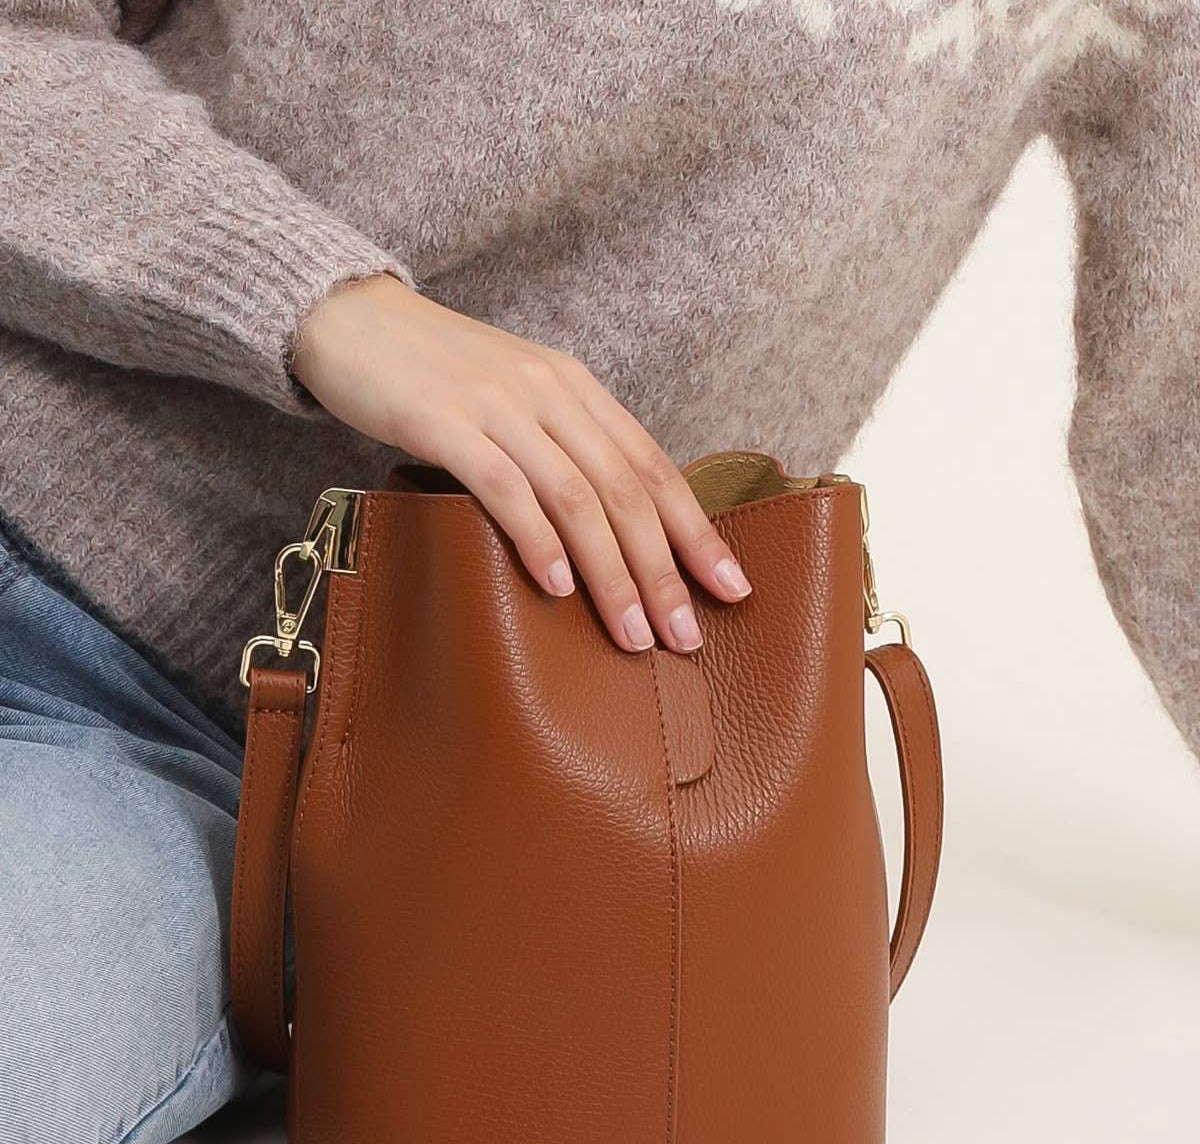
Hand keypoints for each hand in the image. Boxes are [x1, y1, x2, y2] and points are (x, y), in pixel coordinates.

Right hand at [290, 273, 752, 652]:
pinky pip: (504, 486)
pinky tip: (559, 585)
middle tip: (685, 636)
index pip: (653, 467)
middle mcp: (550, 392)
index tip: (732, 589)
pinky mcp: (442, 420)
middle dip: (664, 570)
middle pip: (626, 491)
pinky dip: (538, 538)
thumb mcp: (515, 401)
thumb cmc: (435, 374)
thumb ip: (559, 450)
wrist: (350, 316)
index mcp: (576, 388)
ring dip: (611, 572)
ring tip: (633, 633)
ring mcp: (497, 405)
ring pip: (576, 497)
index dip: (697, 532)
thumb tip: (605, 533)